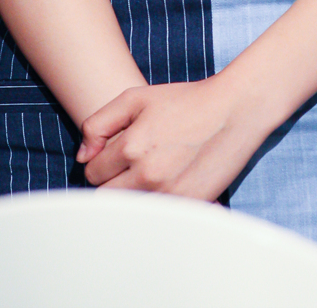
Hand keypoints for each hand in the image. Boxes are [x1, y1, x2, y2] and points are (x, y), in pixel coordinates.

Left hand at [76, 76, 265, 199]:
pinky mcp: (189, 206)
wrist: (233, 111)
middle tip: (127, 168)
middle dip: (110, 183)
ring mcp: (169, 195)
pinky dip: (155, 206)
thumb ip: (99, 123)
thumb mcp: (135, 98)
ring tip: (147, 175)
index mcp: (131, 147)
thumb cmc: (184, 101)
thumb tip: (82, 157)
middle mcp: (147, 175)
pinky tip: (165, 185)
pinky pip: (157, 218)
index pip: (92, 172)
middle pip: (105, 198)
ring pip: (129, 211)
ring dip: (131, 197)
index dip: (100, 162)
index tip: (114, 155)